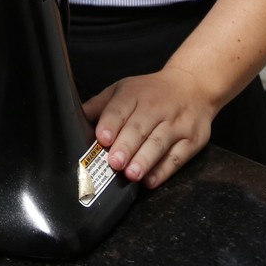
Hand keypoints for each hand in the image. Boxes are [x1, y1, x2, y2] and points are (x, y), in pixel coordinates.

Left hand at [81, 67, 215, 189]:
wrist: (192, 86)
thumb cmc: (151, 92)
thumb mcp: (124, 89)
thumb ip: (100, 106)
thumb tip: (73, 119)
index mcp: (135, 94)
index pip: (121, 107)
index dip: (111, 123)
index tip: (102, 137)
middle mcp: (157, 108)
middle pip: (140, 127)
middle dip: (126, 146)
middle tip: (114, 162)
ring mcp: (176, 124)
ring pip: (159, 143)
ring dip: (145, 160)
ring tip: (131, 174)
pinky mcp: (192, 140)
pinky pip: (178, 157)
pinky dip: (164, 170)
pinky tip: (150, 180)